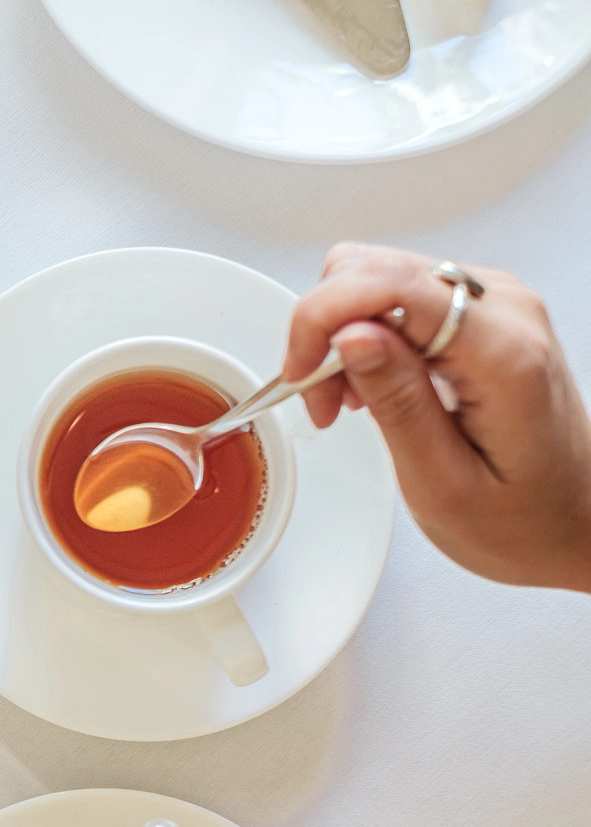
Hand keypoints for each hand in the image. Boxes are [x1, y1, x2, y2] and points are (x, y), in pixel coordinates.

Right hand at [284, 243, 590, 592]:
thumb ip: (397, 402)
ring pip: (380, 277)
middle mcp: (505, 309)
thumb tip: (348, 334)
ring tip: (347, 401)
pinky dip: (365, 338)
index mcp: (503, 354)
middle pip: (377, 269)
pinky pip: (400, 298)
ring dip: (341, 335)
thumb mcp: (443, 482)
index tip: (299, 373)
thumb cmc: (522, 519)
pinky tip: (370, 387)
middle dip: (326, 330)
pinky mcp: (482, 314)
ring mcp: (496, 305)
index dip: (323, 317)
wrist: (577, 521)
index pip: (392, 284)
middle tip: (321, 400)